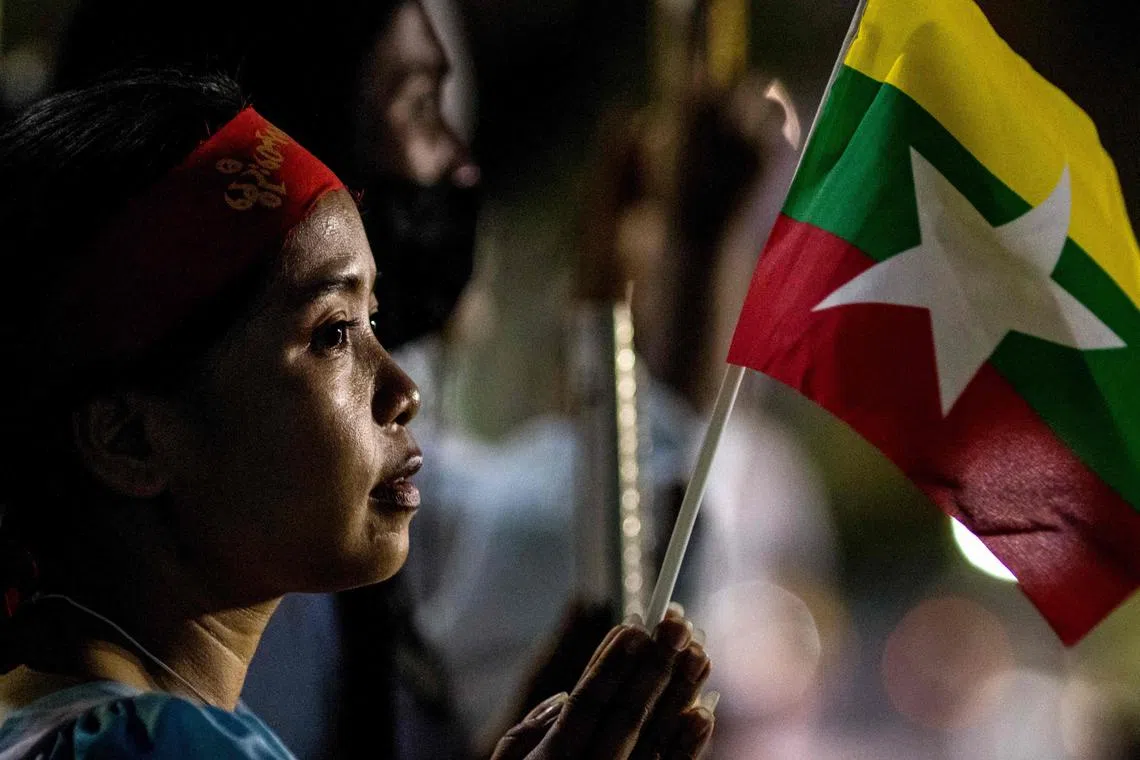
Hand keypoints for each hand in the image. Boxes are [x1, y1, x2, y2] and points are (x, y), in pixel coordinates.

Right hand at [491, 608, 714, 759]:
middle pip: (627, 715)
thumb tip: (562, 698)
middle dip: (655, 667)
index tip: (635, 626)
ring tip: (699, 655)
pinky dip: (690, 747)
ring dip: (680, 695)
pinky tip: (704, 712)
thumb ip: (524, 734)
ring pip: (656, 740)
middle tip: (679, 624)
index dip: (612, 664)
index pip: (586, 703)